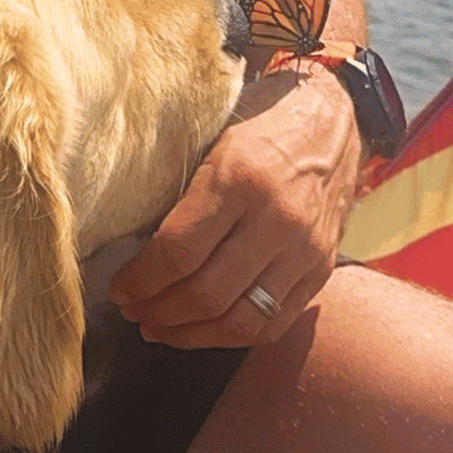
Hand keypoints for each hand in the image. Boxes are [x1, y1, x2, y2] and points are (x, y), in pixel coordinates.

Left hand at [108, 63, 361, 347]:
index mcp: (238, 178)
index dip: (140, 280)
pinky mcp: (322, 269)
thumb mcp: (212, 136)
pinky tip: (203, 331)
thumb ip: (180, 190)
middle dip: (158, 311)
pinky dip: (231, 337)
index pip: (178, 251)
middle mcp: (276, 219)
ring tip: (160, 329)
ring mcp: (304, 249)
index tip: (118, 287)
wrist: (334, 115)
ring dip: (190, 335)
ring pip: (239, 321)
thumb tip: (133, 245)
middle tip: (133, 311)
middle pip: (206, 294)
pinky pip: (273, 323)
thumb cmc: (259, 120)